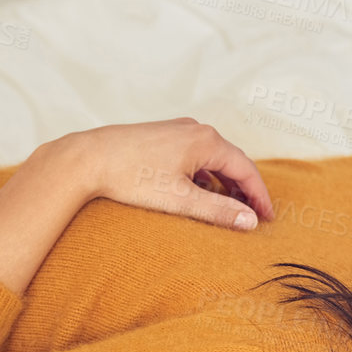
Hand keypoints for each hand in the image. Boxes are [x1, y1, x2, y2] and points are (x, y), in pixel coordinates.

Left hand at [45, 117, 275, 229]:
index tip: (267, 218)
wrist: (85, 158)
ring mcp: (178, 129)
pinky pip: (195, 155)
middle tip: (253, 215)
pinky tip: (198, 190)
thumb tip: (251, 221)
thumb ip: (219, 211)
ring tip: (229, 206)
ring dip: (225, 182)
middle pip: (232, 161)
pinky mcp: (161, 135)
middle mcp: (196, 129)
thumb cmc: (131, 177)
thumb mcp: (180, 199)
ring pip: (213, 158)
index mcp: (207, 141)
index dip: (260, 196)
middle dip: (245, 189)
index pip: (246, 170)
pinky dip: (205, 174)